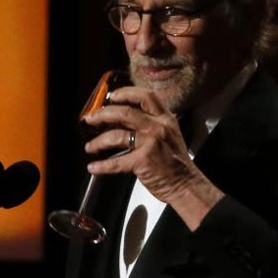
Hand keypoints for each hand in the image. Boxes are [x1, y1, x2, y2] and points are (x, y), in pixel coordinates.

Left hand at [83, 86, 223, 229]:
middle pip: (124, 112)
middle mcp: (158, 127)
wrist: (186, 184)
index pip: (145, 96)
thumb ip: (152, 124)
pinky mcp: (143, 161)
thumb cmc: (176, 163)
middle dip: (103, 114)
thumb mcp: (170, 135)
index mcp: (165, 119)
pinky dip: (102, 166)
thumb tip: (123, 119)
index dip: (125, 93)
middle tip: (91, 119)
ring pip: (116, 135)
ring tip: (90, 146)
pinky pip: (116, 162)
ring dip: (99, 141)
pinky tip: (94, 167)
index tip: (111, 96)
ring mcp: (151, 143)